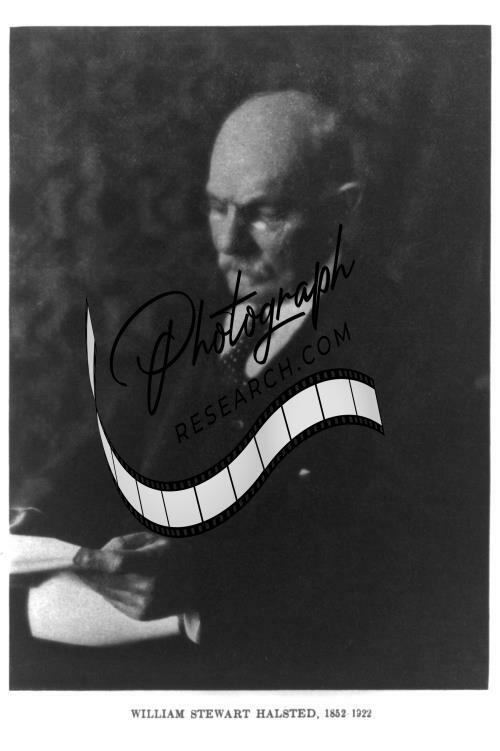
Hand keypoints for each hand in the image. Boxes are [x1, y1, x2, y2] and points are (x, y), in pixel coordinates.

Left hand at [73, 532, 194, 619]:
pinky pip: (113, 600)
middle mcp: (149, 587)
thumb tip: (98, 554)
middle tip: (83, 560)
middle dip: (90, 569)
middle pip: (105, 579)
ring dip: (99, 580)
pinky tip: (121, 581)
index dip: (94, 559)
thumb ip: (124, 543)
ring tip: (107, 567)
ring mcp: (144, 604)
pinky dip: (110, 590)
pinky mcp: (140, 615)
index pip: (117, 563)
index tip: (77, 557)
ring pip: (106, 591)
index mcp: (154, 563)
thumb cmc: (174, 553)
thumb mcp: (153, 538)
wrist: (199, 583)